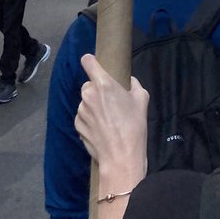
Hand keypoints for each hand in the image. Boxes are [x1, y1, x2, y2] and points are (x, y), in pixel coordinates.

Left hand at [76, 54, 148, 185]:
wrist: (121, 157)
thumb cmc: (134, 126)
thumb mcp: (142, 99)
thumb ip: (134, 85)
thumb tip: (128, 82)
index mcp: (103, 83)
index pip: (88, 62)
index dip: (91, 61)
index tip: (94, 64)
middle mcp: (88, 94)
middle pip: (89, 84)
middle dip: (97, 90)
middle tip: (110, 102)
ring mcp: (80, 111)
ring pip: (85, 102)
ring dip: (93, 106)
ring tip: (107, 120)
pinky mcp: (77, 126)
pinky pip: (83, 117)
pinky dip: (89, 120)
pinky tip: (101, 130)